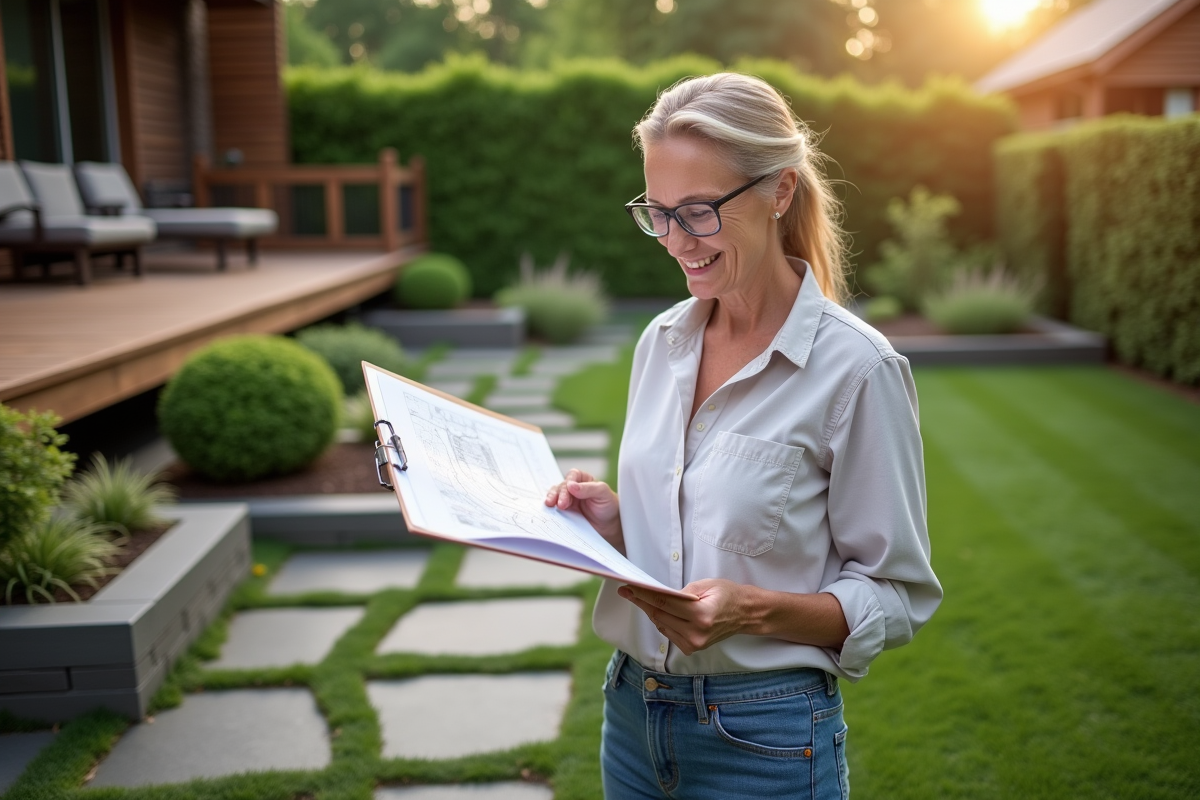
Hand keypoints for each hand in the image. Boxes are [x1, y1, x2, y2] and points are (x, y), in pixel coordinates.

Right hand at [545, 468, 622, 552]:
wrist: (609, 526)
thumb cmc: (609, 506)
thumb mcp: (603, 494)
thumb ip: (589, 488)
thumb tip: (571, 485)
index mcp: (584, 479)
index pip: (572, 475)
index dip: (568, 482)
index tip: (569, 490)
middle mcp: (574, 488)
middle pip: (561, 486)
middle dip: (560, 494)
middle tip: (562, 505)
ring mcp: (567, 500)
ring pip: (555, 495)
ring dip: (552, 499)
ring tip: (551, 505)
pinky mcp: (564, 512)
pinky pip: (554, 508)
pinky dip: (551, 508)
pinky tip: (549, 511)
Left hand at [618, 579, 752, 655]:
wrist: (745, 614)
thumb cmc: (727, 595)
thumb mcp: (706, 584)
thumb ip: (681, 592)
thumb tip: (657, 594)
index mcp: (701, 615)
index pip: (664, 603)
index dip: (644, 595)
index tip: (629, 587)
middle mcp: (696, 633)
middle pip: (659, 615)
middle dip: (642, 601)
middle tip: (628, 590)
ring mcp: (694, 644)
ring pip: (661, 625)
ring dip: (651, 611)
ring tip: (640, 597)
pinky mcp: (692, 648)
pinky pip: (668, 633)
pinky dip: (662, 621)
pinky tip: (660, 611)